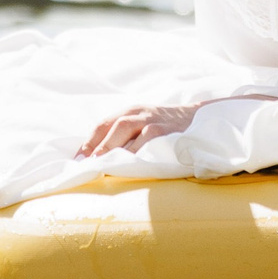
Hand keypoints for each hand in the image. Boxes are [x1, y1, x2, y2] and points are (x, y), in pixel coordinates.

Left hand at [76, 102, 201, 156]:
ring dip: (112, 149)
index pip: (103, 125)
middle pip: (112, 127)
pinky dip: (134, 153)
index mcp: (131, 112)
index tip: (77, 160)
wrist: (200, 118)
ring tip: (101, 166)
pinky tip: (126, 165)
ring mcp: (153, 122)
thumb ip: (124, 137)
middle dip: (97, 146)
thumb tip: (97, 159)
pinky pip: (145, 142)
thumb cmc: (167, 128)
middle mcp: (139, 114)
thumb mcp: (144, 124)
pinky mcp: (165, 132)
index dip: (88, 142)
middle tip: (86, 165)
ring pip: (126, 131)